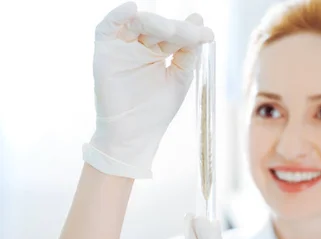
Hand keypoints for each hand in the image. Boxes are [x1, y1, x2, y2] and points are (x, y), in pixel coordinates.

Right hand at [84, 2, 213, 178]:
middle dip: (177, 29)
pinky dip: (117, 15)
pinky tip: (132, 9)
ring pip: (136, 23)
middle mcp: (139, 46)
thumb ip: (188, 53)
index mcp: (158, 51)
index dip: (191, 32)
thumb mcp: (180, 78)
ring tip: (171, 30)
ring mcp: (122, 48)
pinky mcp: (104, 52)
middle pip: (158, 27)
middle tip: (193, 34)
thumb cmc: (155, 111)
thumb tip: (198, 20)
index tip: (207, 34)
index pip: (175, 34)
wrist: (134, 135)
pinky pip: (106, 27)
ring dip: (155, 22)